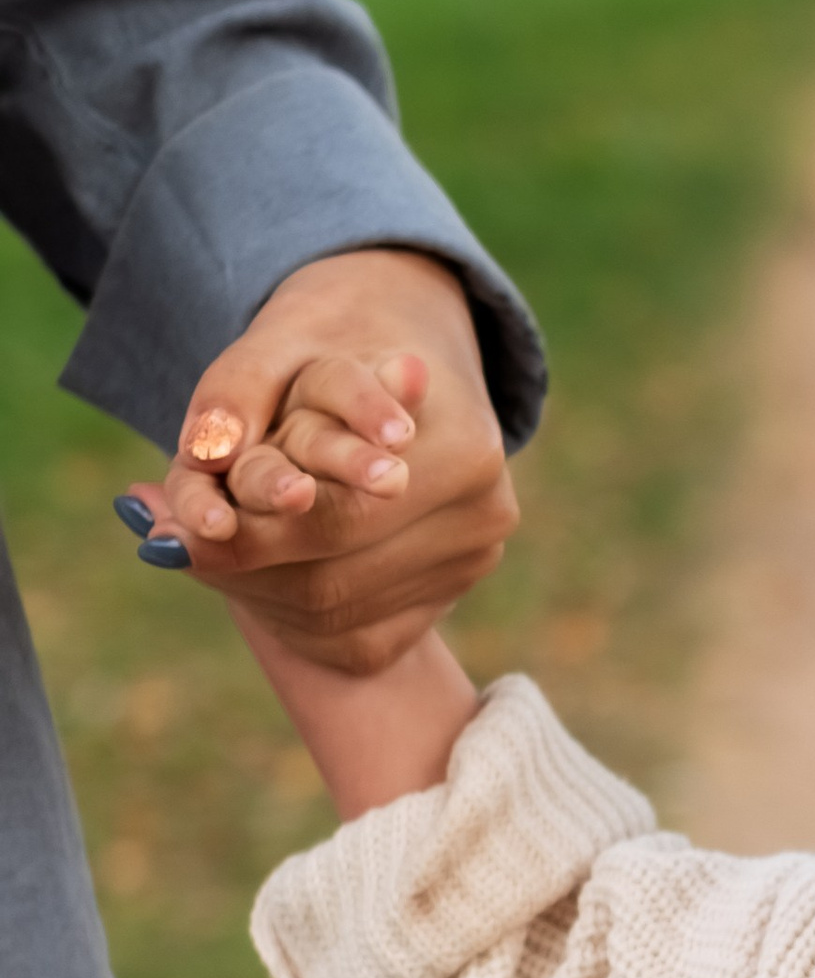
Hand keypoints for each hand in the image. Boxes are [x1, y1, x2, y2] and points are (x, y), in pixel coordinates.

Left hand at [123, 249, 517, 671]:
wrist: (393, 346)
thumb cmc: (329, 341)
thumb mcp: (277, 345)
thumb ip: (235, 392)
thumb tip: (202, 451)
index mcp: (465, 452)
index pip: (335, 521)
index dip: (247, 535)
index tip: (168, 530)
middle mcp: (483, 519)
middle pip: (333, 582)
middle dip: (240, 569)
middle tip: (167, 544)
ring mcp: (469, 565)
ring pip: (335, 617)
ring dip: (252, 593)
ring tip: (194, 551)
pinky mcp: (445, 599)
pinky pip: (351, 636)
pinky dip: (285, 615)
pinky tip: (250, 576)